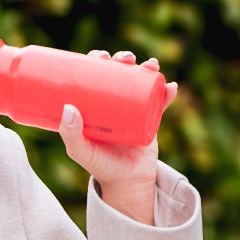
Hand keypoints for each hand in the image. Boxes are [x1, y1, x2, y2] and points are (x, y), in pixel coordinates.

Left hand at [58, 49, 178, 190]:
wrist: (126, 183)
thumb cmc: (100, 166)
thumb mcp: (81, 151)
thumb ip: (71, 134)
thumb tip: (68, 107)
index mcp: (96, 105)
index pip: (95, 76)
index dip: (97, 61)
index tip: (99, 56)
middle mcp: (115, 103)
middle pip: (120, 73)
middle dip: (123, 59)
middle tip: (124, 59)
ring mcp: (135, 109)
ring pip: (142, 82)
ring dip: (148, 68)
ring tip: (150, 66)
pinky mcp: (151, 119)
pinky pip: (161, 102)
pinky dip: (167, 93)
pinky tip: (170, 87)